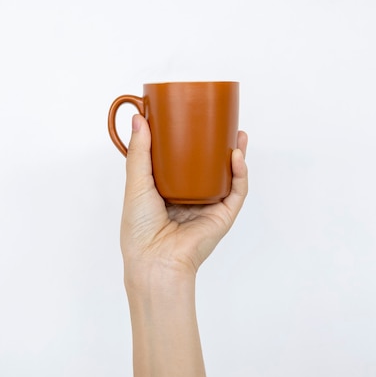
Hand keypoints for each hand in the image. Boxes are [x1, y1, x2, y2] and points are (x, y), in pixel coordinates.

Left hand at [121, 114, 248, 282]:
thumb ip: (140, 151)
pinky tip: (236, 155)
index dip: (189, 141)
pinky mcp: (222, 216)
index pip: (182, 161)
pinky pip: (236, 191)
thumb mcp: (136, 182)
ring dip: (236, 155)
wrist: (154, 259)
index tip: (191, 119)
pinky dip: (240, 173)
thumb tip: (139, 117)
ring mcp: (208, 206)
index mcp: (168, 190)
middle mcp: (190, 196)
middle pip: (209, 166)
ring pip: (227, 176)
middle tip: (222, 122)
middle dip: (218, 145)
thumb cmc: (139, 227)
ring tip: (238, 133)